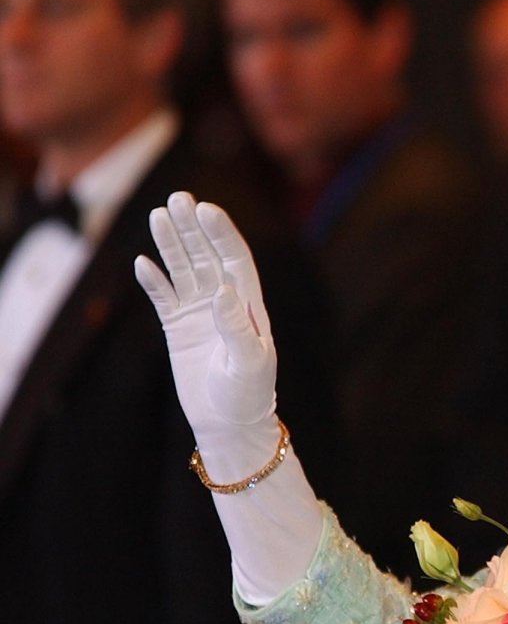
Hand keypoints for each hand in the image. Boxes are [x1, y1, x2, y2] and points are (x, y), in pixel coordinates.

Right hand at [135, 191, 275, 445]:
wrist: (230, 425)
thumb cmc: (249, 395)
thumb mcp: (249, 363)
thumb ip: (237, 327)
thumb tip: (223, 292)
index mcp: (250, 306)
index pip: (236, 260)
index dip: (221, 234)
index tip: (206, 210)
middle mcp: (225, 304)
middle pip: (207, 256)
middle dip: (193, 228)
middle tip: (177, 198)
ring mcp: (200, 314)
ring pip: (183, 271)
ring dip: (171, 245)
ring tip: (158, 215)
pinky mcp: (178, 329)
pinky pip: (163, 298)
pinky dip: (154, 281)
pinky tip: (142, 263)